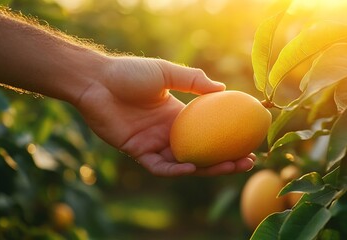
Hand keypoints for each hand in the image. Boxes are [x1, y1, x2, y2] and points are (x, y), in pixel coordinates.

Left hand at [75, 57, 254, 175]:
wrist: (97, 81)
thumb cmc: (129, 73)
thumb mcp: (166, 72)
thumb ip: (193, 81)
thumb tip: (224, 88)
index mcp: (178, 116)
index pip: (208, 132)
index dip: (227, 138)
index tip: (249, 139)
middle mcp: (170, 133)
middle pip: (202, 152)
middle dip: (225, 160)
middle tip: (247, 161)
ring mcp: (155, 144)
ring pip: (185, 164)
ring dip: (207, 168)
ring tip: (229, 167)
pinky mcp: (138, 152)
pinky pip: (160, 166)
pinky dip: (175, 170)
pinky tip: (191, 168)